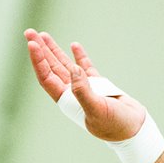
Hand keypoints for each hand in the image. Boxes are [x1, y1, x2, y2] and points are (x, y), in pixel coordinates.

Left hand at [24, 30, 144, 141]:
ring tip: (43, 35)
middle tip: (29, 32)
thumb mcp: (97, 110)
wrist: (133, 130)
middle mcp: (73, 94)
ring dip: (54, 50)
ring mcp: (86, 88)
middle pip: (52, 68)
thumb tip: (73, 69)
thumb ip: (83, 91)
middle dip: (41, 50)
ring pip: (66, 65)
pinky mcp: (99, 86)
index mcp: (68, 101)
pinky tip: (74, 46)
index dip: (38, 61)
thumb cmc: (114, 125)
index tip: (32, 44)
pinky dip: (79, 56)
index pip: (47, 78)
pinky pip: (86, 68)